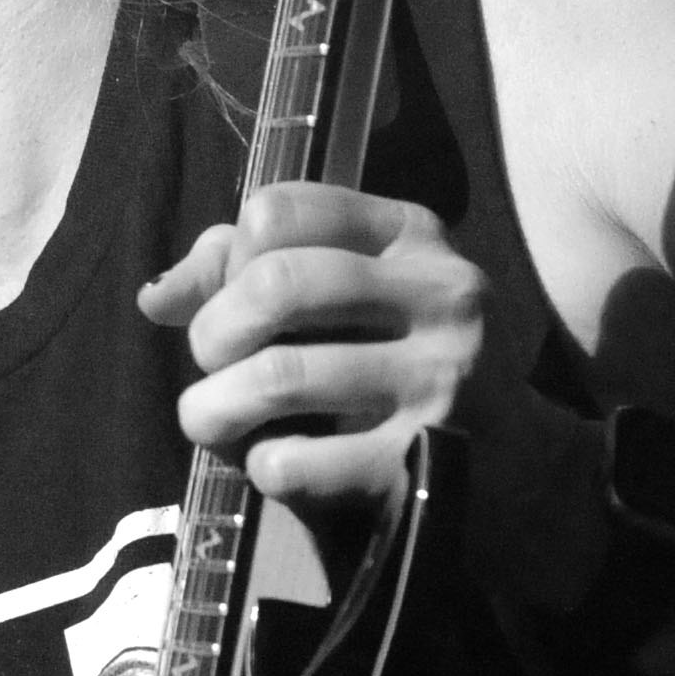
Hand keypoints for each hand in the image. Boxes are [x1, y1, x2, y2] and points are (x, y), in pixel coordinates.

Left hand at [138, 183, 488, 529]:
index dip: (227, 260)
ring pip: (279, 374)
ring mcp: (441, 377)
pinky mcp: (426, 461)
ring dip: (212, 407)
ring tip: (209, 420)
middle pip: (275, 284)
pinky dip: (264, 466)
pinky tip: (275, 464)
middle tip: (211, 366)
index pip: (277, 209)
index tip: (231, 302)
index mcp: (412, 233)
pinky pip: (300, 460)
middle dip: (212, 333)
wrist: (517, 464)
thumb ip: (248, 271)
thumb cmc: (403, 361)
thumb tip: (157, 296)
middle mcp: (440, 292)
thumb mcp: (350, 291)